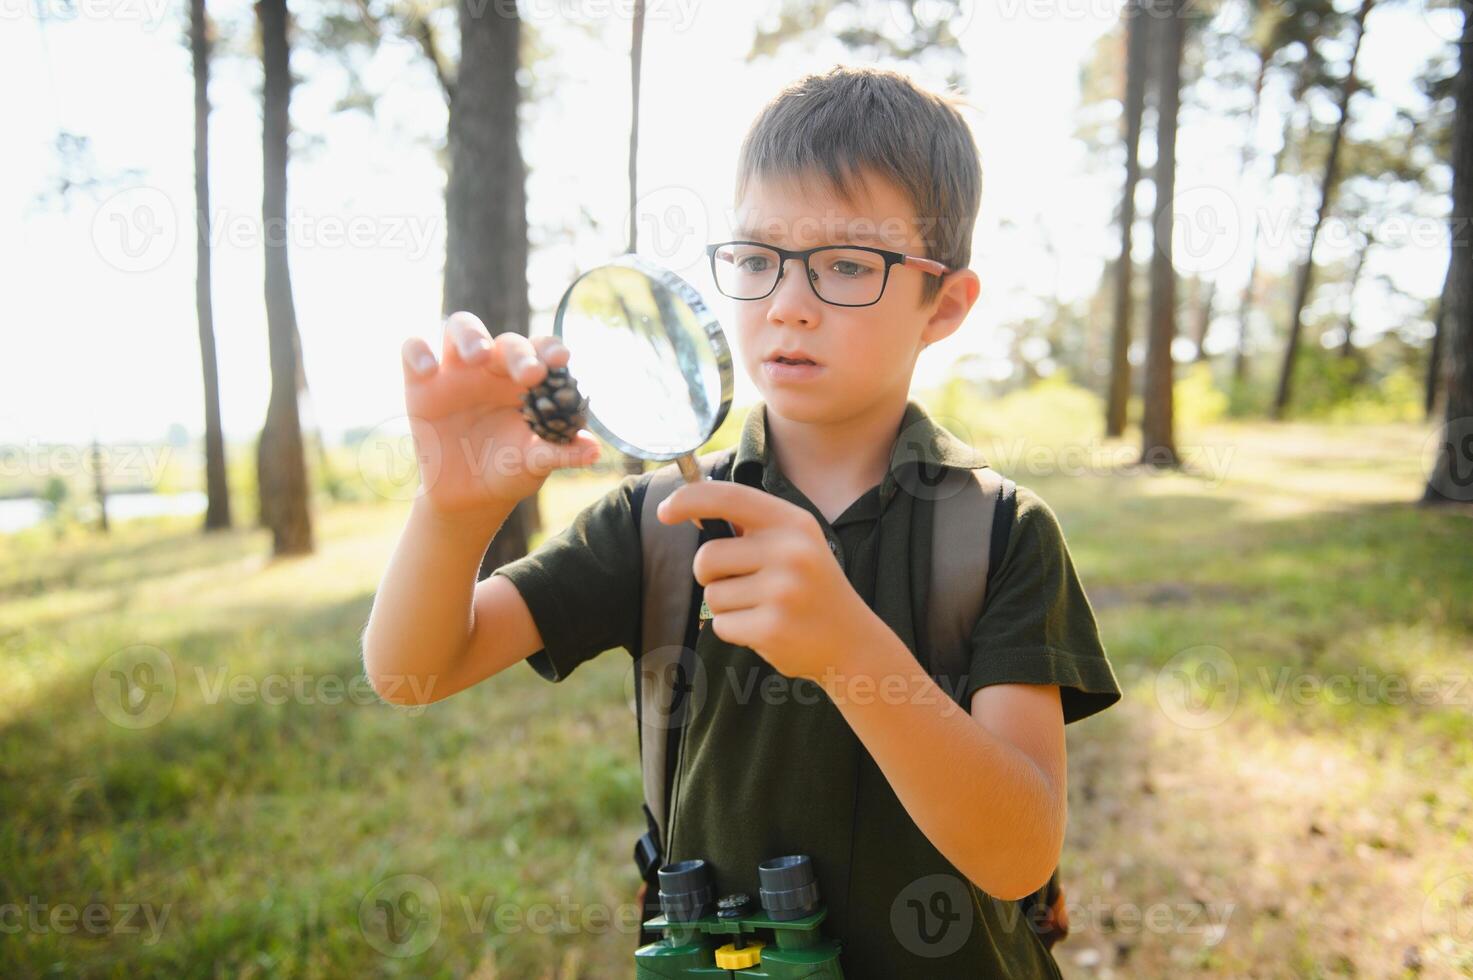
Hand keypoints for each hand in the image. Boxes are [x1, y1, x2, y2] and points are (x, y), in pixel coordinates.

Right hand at [400, 311, 600, 521]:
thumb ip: (561, 453)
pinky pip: (413, 351)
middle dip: (518, 352)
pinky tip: (428, 370)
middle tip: (529, 374)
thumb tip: (594, 450)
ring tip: (478, 356)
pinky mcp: (421, 383)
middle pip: (505, 341)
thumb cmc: (509, 470)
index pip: (541, 350)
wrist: (467, 497)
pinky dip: (417, 352)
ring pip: (460, 328)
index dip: (551, 349)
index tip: (561, 360)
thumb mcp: (535, 464)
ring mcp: (457, 372)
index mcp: (527, 380)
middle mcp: (494, 368)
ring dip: (470, 335)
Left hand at [655, 480, 874, 684]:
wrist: (852, 641)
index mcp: (792, 522)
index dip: (688, 499)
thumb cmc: (810, 587)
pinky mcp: (772, 627)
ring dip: (727, 606)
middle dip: (711, 575)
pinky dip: (735, 630)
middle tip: (743, 584)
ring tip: (763, 608)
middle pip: (707, 557)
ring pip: (712, 595)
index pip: (727, 497)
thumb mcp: (792, 543)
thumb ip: (747, 527)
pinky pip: (722, 625)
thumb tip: (689, 511)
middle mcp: (789, 551)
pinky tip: (766, 629)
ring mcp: (782, 591)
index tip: (665, 511)